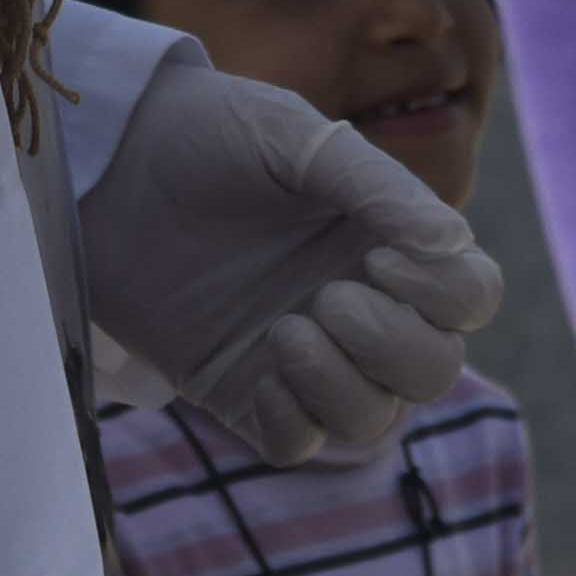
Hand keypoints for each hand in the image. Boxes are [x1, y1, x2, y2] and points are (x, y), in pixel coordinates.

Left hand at [85, 52, 502, 467]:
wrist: (105, 164)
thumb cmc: (208, 133)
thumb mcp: (296, 139)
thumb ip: (379, 189)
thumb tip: (453, 243)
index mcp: (387, 239)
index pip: (469, 297)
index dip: (447, 295)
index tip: (379, 255)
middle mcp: (359, 301)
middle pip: (435, 370)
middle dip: (395, 345)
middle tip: (330, 295)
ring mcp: (303, 352)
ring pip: (374, 420)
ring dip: (345, 385)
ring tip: (287, 328)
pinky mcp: (241, 389)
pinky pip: (297, 442)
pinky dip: (295, 418)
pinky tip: (263, 364)